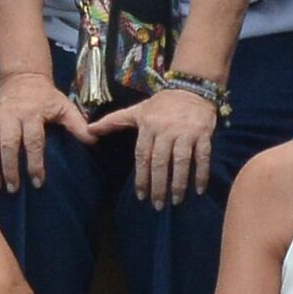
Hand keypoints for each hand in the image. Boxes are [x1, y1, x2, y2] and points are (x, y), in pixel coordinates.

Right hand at [0, 71, 76, 190]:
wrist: (22, 78)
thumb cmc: (46, 97)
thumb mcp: (64, 106)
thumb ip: (78, 124)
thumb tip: (94, 140)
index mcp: (32, 113)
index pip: (33, 142)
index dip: (35, 163)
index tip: (38, 182)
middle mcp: (11, 115)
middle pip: (8, 145)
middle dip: (10, 169)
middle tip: (13, 189)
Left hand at [123, 81, 219, 207]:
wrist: (192, 88)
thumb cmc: (162, 104)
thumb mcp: (137, 110)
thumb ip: (113, 121)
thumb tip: (89, 130)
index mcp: (148, 126)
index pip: (143, 156)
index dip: (142, 177)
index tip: (141, 196)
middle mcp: (166, 130)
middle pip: (160, 162)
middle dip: (159, 186)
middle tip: (158, 205)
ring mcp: (186, 132)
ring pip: (181, 162)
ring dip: (179, 183)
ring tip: (176, 201)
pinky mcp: (203, 134)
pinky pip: (203, 157)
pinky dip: (202, 174)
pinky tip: (199, 191)